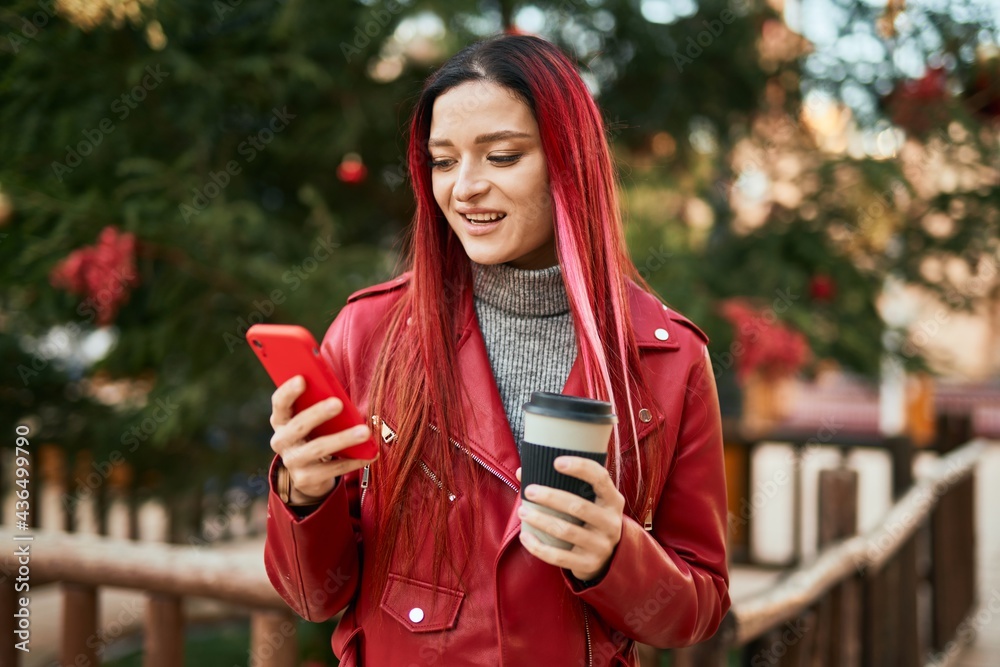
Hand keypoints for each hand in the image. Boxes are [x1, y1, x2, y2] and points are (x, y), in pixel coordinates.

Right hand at [269, 375, 375, 503]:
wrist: (310, 474)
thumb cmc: (316, 434)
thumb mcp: (313, 419)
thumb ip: (319, 403)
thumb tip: (339, 390)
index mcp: (281, 420)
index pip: (279, 403)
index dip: (288, 391)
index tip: (302, 379)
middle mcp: (281, 441)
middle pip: (298, 425)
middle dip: (318, 413)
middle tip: (338, 403)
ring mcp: (292, 461)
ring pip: (318, 448)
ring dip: (343, 438)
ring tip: (365, 432)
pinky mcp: (305, 479)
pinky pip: (333, 468)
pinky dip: (353, 460)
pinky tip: (370, 454)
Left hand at [516, 456, 624, 582]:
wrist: (608, 558)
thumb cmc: (590, 519)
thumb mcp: (588, 501)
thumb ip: (562, 484)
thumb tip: (521, 472)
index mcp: (613, 500)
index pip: (600, 478)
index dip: (580, 468)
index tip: (557, 462)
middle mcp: (611, 522)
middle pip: (578, 507)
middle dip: (551, 497)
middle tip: (529, 491)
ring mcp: (601, 545)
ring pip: (566, 531)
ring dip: (540, 520)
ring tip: (522, 511)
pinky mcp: (588, 564)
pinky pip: (559, 556)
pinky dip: (539, 547)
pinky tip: (525, 536)